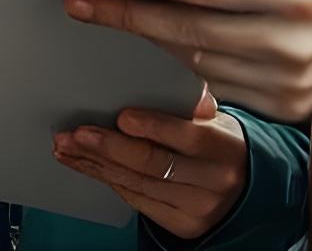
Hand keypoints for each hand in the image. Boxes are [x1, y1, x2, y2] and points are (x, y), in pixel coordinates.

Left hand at [53, 88, 248, 238]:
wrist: (246, 190)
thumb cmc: (220, 144)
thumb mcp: (218, 121)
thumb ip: (194, 106)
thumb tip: (176, 86)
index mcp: (224, 148)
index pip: (188, 136)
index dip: (154, 127)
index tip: (123, 116)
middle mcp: (213, 181)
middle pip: (154, 164)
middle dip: (109, 148)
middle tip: (76, 133)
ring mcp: (196, 207)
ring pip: (138, 184)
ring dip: (95, 164)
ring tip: (66, 147)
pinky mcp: (180, 224)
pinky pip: (136, 199)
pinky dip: (107, 180)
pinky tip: (84, 165)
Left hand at [65, 0, 311, 122]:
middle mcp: (293, 45)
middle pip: (186, 31)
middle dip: (125, 11)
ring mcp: (292, 82)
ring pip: (197, 62)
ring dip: (147, 38)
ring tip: (103, 13)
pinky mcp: (290, 104)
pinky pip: (221, 85)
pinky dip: (183, 63)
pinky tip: (153, 39)